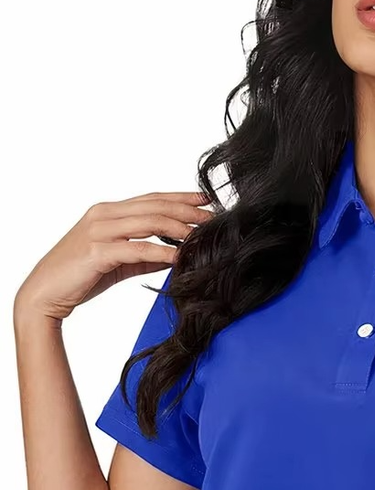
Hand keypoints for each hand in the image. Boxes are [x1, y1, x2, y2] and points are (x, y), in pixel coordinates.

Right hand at [13, 191, 214, 324]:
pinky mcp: (97, 252)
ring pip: (149, 222)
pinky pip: (136, 248)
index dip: (181, 197)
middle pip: (155, 206)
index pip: (152, 198)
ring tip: (202, 235)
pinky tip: (180, 257)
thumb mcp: (118, 263)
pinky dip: (161, 252)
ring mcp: (99, 231)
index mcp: (109, 211)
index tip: (206, 200)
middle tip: (214, 217)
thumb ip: (144, 257)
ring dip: (180, 228)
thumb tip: (173, 256)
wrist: (45, 292)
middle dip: (188, 210)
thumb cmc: (80, 276)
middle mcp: (104, 215)